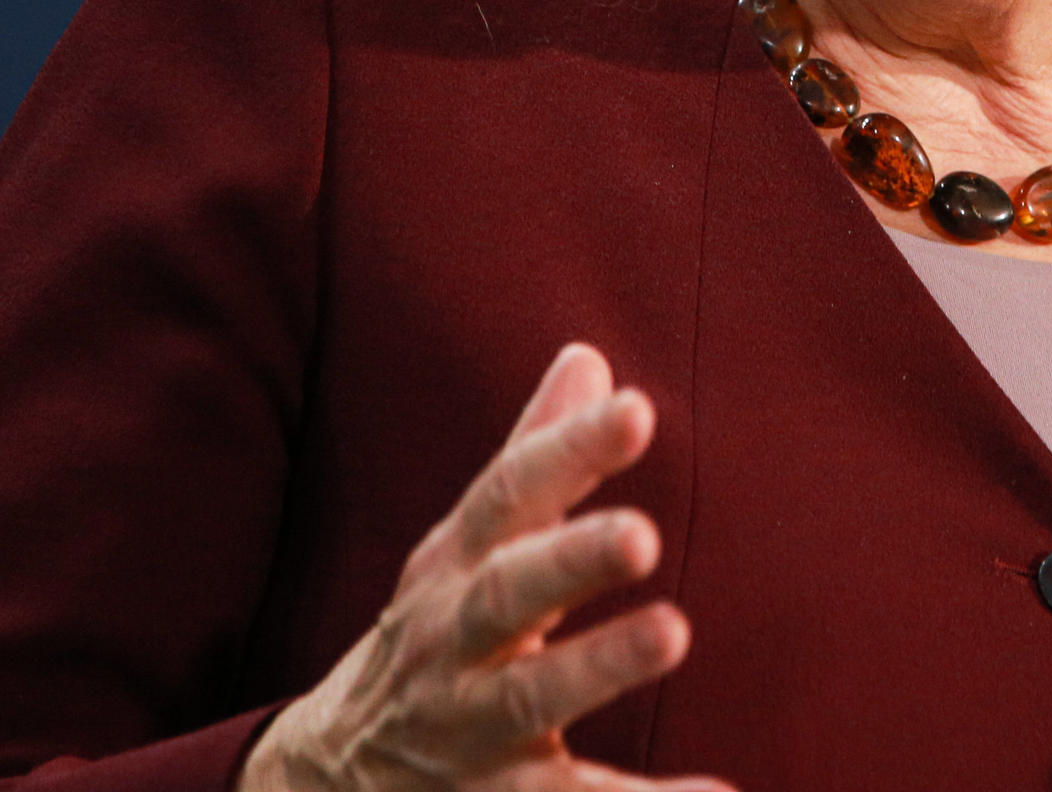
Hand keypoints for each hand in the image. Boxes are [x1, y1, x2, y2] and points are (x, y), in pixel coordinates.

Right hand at [241, 344, 729, 791]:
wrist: (323, 781)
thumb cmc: (434, 637)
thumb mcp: (467, 547)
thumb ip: (534, 459)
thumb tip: (589, 356)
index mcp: (456, 567)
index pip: (508, 495)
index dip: (569, 449)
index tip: (638, 408)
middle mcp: (451, 644)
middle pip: (504, 594)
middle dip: (568, 559)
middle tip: (643, 532)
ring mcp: (466, 731)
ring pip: (525, 699)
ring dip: (597, 665)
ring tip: (674, 631)